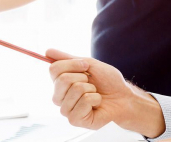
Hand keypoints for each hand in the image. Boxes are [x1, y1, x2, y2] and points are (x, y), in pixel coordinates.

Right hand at [47, 49, 163, 135]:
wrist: (122, 96)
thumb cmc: (107, 81)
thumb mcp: (88, 64)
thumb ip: (67, 59)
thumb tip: (47, 51)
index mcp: (60, 83)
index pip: (53, 69)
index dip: (72, 64)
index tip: (86, 66)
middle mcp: (60, 97)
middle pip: (62, 79)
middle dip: (83, 77)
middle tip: (92, 82)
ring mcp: (66, 110)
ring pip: (75, 89)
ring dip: (91, 88)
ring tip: (95, 94)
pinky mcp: (75, 120)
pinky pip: (84, 101)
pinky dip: (96, 98)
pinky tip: (97, 104)